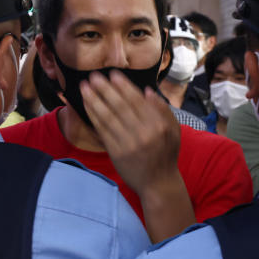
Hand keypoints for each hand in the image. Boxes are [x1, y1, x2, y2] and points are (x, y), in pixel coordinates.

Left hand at [81, 71, 194, 241]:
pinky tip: (87, 105)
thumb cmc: (166, 154)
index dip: (123, 86)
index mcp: (159, 124)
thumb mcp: (174, 131)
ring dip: (94, 100)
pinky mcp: (116, 153)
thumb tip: (147, 91)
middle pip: (120, 106)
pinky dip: (93, 116)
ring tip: (85, 87)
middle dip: (105, 89)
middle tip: (93, 76)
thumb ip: (163, 109)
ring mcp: (129, 143)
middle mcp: (144, 133)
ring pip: (108, 116)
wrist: (158, 183)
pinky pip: (102, 130)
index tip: (112, 74)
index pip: (137, 100)